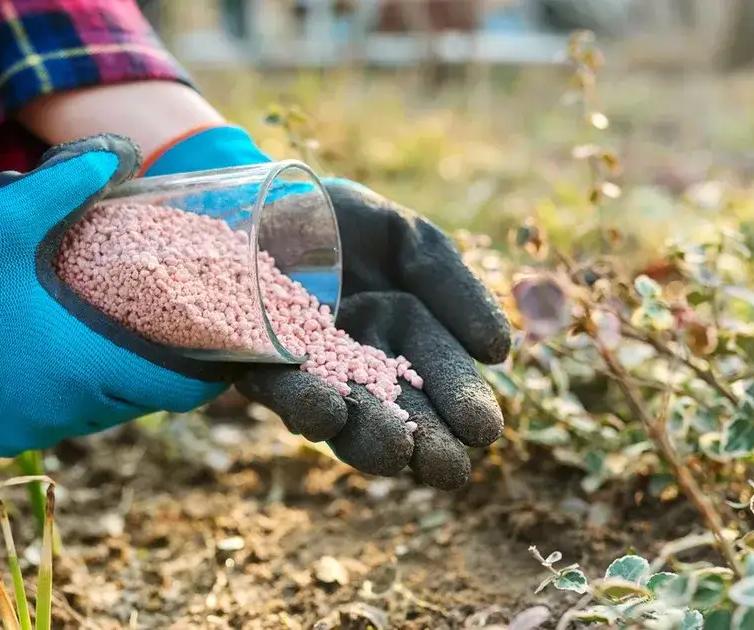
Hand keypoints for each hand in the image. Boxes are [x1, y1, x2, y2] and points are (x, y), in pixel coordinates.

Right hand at [0, 135, 228, 456]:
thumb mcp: (5, 216)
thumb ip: (68, 183)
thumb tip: (121, 152)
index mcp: (77, 364)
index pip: (168, 390)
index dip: (206, 378)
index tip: (227, 360)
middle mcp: (58, 409)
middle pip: (136, 404)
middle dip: (161, 378)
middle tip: (176, 340)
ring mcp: (23, 428)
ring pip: (95, 416)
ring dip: (115, 388)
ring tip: (125, 346)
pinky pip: (54, 422)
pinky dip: (71, 398)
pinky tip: (64, 363)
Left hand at [235, 180, 511, 488]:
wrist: (259, 197)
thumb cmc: (341, 221)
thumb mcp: (408, 243)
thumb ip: (451, 287)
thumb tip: (499, 351)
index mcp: (405, 338)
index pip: (441, 378)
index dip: (462, 404)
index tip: (483, 430)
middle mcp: (359, 366)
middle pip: (398, 412)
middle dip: (424, 441)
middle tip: (448, 468)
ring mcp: (308, 372)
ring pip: (343, 416)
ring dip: (369, 437)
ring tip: (396, 451)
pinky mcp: (255, 365)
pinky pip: (280, 390)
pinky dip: (304, 404)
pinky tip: (327, 411)